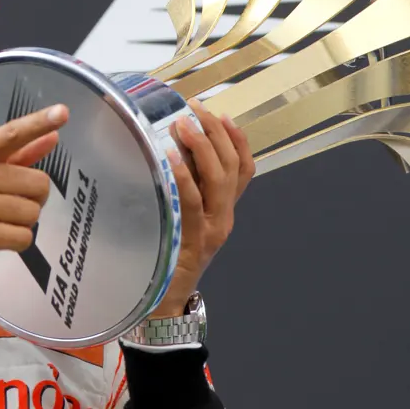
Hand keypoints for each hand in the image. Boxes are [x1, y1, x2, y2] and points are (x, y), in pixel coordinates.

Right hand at [0, 104, 69, 279]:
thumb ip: (13, 157)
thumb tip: (52, 138)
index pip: (12, 133)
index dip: (40, 122)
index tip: (62, 112)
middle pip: (39, 183)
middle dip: (32, 200)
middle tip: (8, 207)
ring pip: (33, 213)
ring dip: (23, 223)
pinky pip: (24, 237)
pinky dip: (17, 242)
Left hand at [149, 99, 254, 317]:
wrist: (165, 300)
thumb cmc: (168, 253)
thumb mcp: (182, 217)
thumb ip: (184, 189)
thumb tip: (170, 149)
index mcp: (224, 209)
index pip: (244, 169)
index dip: (238, 140)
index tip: (222, 115)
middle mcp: (225, 217)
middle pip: (232, 167)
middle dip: (216, 133)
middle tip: (195, 109)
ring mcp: (212, 228)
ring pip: (218, 179)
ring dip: (202, 146)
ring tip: (183, 123)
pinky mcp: (193, 239)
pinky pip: (191, 201)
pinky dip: (183, 175)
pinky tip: (171, 156)